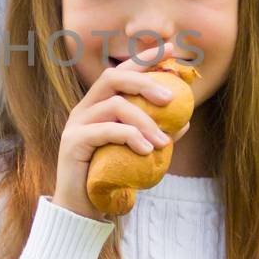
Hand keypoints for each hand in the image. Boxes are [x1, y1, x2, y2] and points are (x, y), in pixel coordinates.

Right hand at [53, 61, 188, 219]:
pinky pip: (105, 131)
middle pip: (113, 77)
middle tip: (170, 98)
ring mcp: (76, 123)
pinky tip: (147, 151)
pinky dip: (130, 137)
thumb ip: (155, 135)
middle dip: (145, 81)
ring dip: (144, 121)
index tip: (170, 50)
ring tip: (163, 142)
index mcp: (98, 104)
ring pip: (114, 105)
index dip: (144, 58)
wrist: (82, 208)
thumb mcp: (137, 153)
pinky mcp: (73, 142)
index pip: (120, 71)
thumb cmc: (109, 177)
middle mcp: (85, 108)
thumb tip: (186, 122)